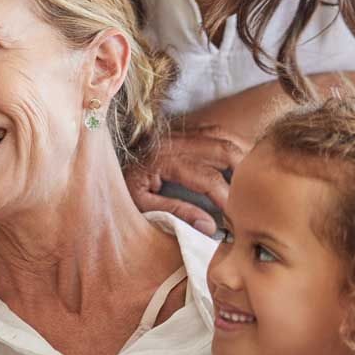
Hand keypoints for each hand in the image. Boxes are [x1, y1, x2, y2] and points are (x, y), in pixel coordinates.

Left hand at [127, 124, 245, 233]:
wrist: (99, 160)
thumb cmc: (119, 185)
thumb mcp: (140, 205)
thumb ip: (175, 213)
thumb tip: (209, 226)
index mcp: (164, 159)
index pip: (208, 178)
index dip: (228, 198)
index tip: (240, 218)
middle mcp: (175, 140)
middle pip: (223, 149)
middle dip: (245, 173)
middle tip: (255, 196)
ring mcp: (180, 130)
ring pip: (223, 135)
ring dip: (243, 154)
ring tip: (256, 178)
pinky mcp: (182, 128)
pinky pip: (216, 129)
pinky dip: (233, 142)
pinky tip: (243, 158)